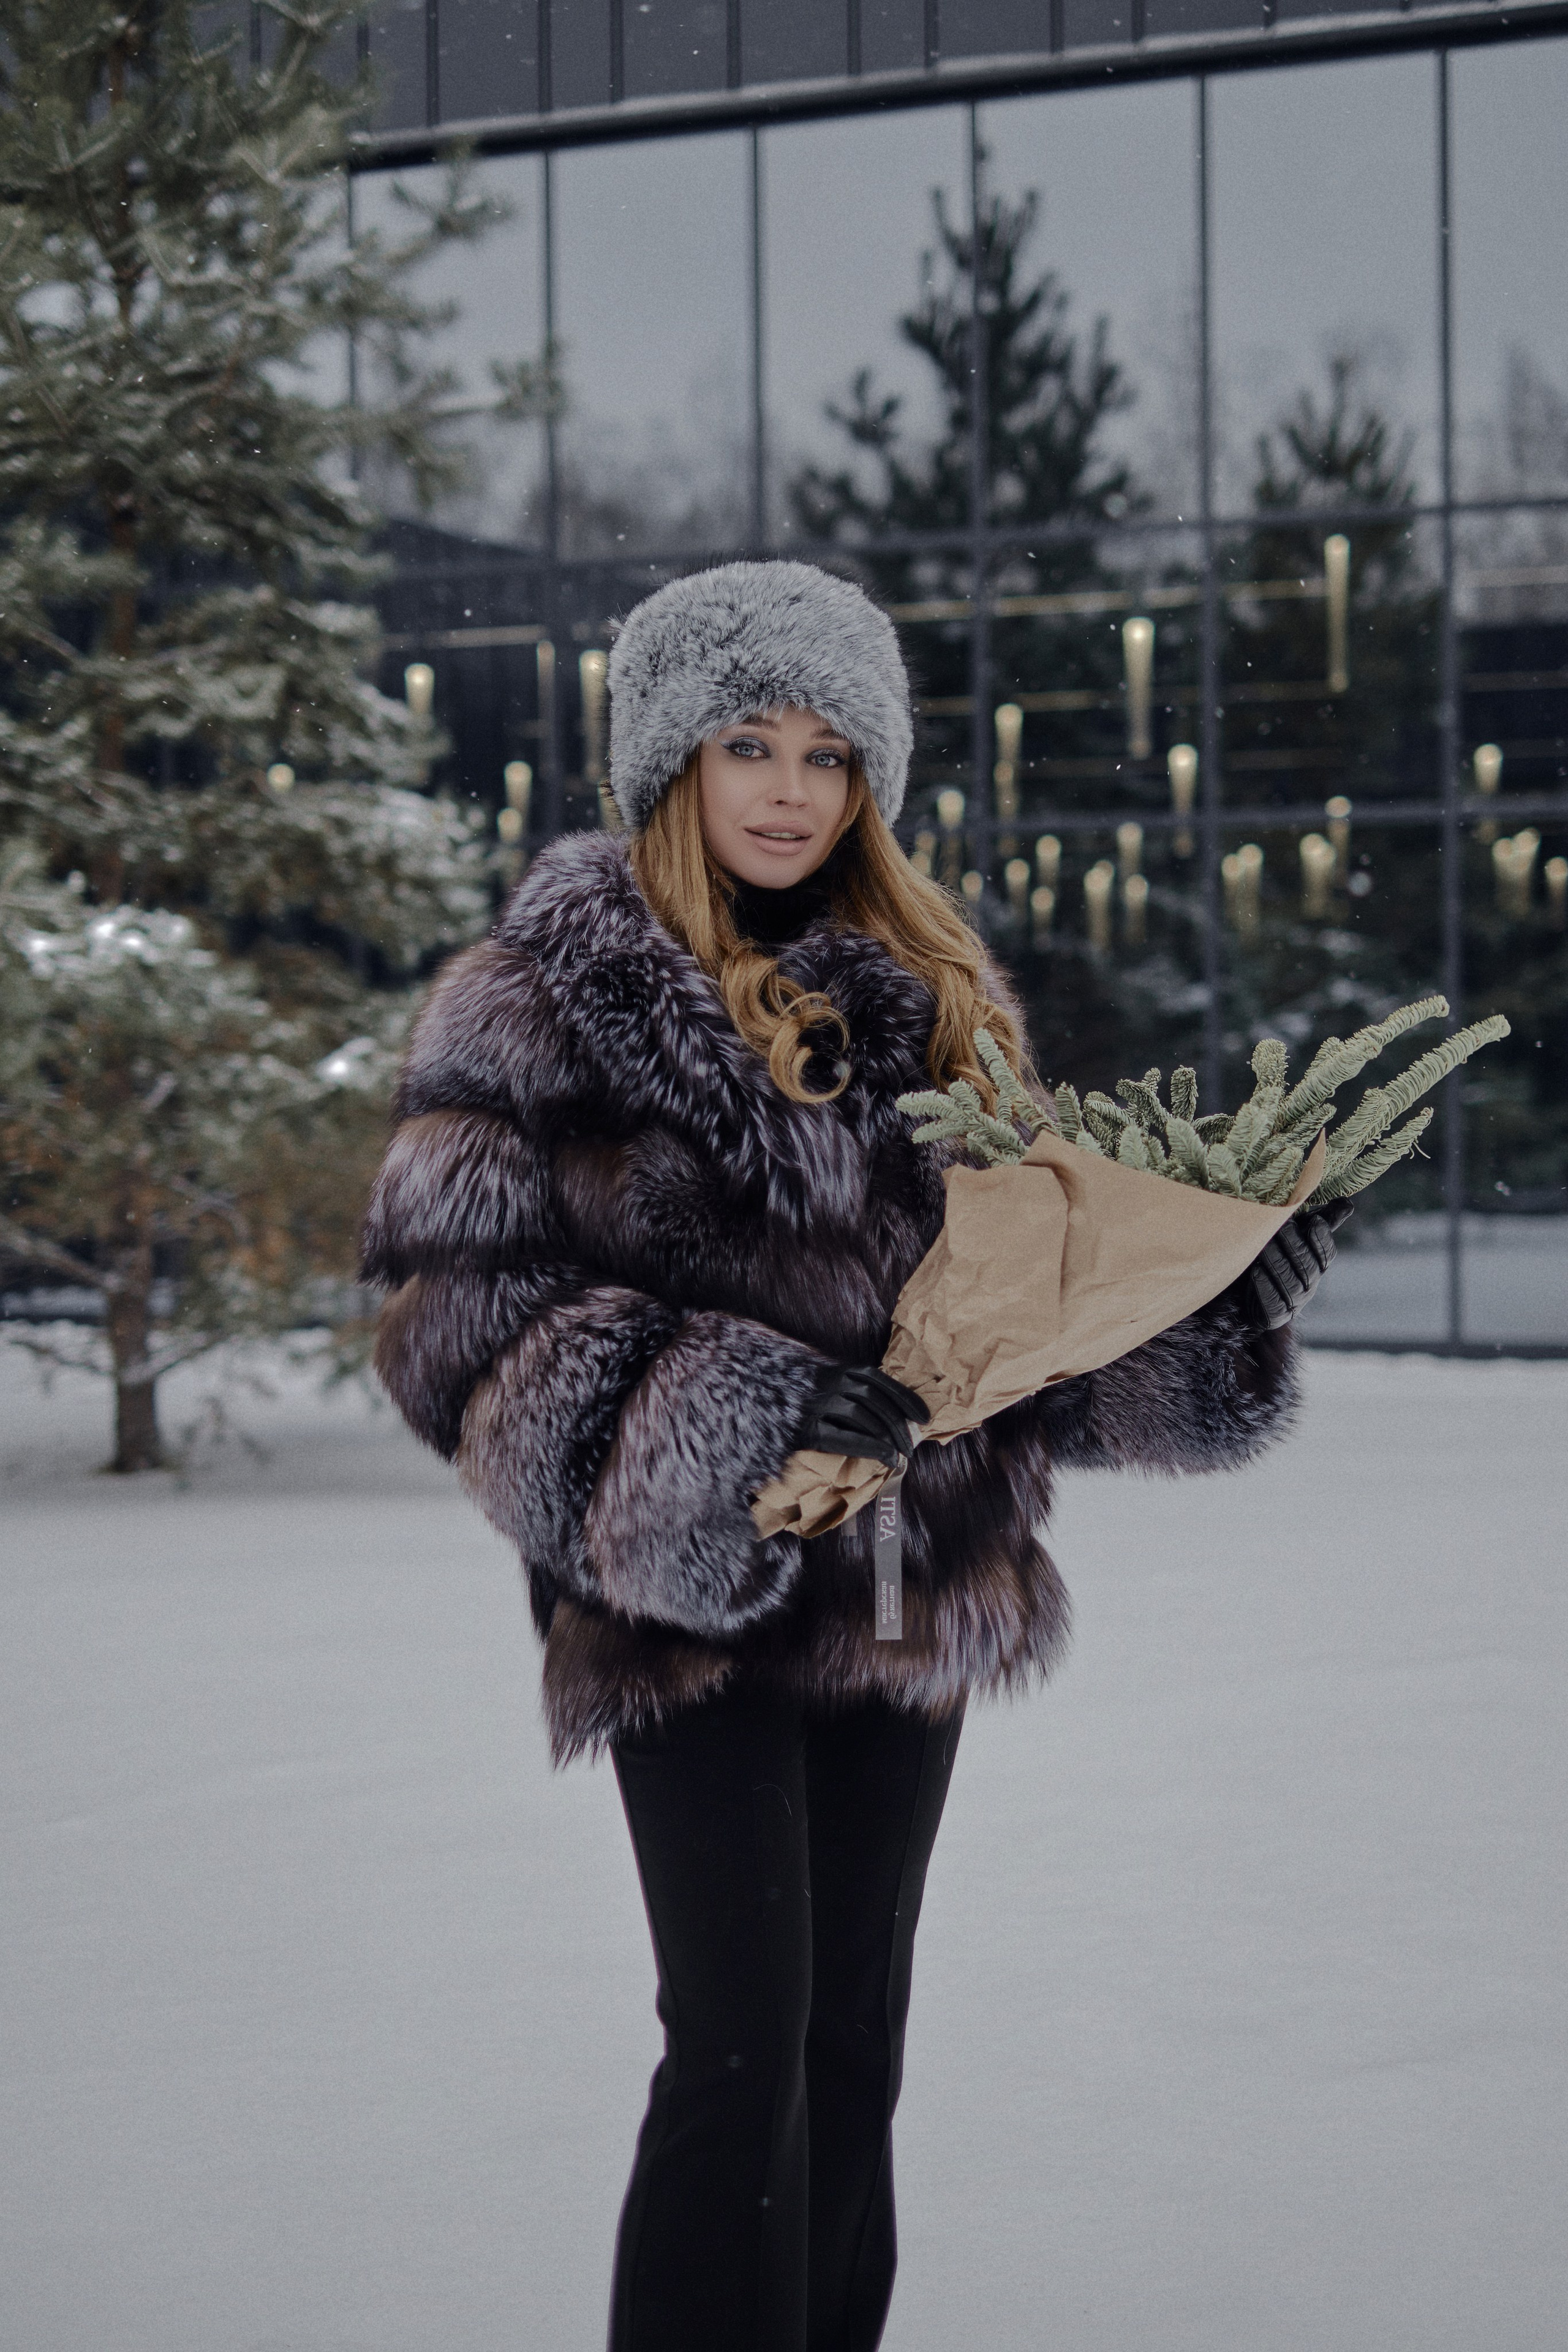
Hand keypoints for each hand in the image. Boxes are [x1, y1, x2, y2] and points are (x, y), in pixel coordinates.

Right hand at [795, 1364, 929, 1468]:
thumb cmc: (793, 1397)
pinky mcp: (807, 1428)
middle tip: (912, 1446)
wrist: (752, 1399)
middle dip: (899, 1425)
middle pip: (875, 1401)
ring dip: (888, 1437)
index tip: (925, 1417)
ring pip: (864, 1417)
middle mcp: (829, 1382)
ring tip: (901, 1455)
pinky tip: (886, 1457)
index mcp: (836, 1369)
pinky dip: (871, 1447)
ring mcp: (817, 1404)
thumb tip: (890, 1414)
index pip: (879, 1381)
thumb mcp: (823, 1383)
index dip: (905, 1398)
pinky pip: (846, 1437)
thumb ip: (849, 1389)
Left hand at [1240, 1199, 1353, 1332]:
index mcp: (1317, 1266)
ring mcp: (1294, 1302)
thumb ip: (1322, 1221)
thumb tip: (1347, 1203)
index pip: (1327, 1255)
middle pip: (1308, 1267)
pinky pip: (1273, 1303)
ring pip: (1290, 1283)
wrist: (1248, 1292)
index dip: (1322, 1239)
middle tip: (1282, 1227)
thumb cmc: (1279, 1255)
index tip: (1314, 1221)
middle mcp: (1309, 1285)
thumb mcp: (1298, 1235)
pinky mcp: (1275, 1316)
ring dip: (1277, 1263)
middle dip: (1295, 1246)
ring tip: (1264, 1246)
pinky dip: (1265, 1287)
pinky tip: (1256, 1272)